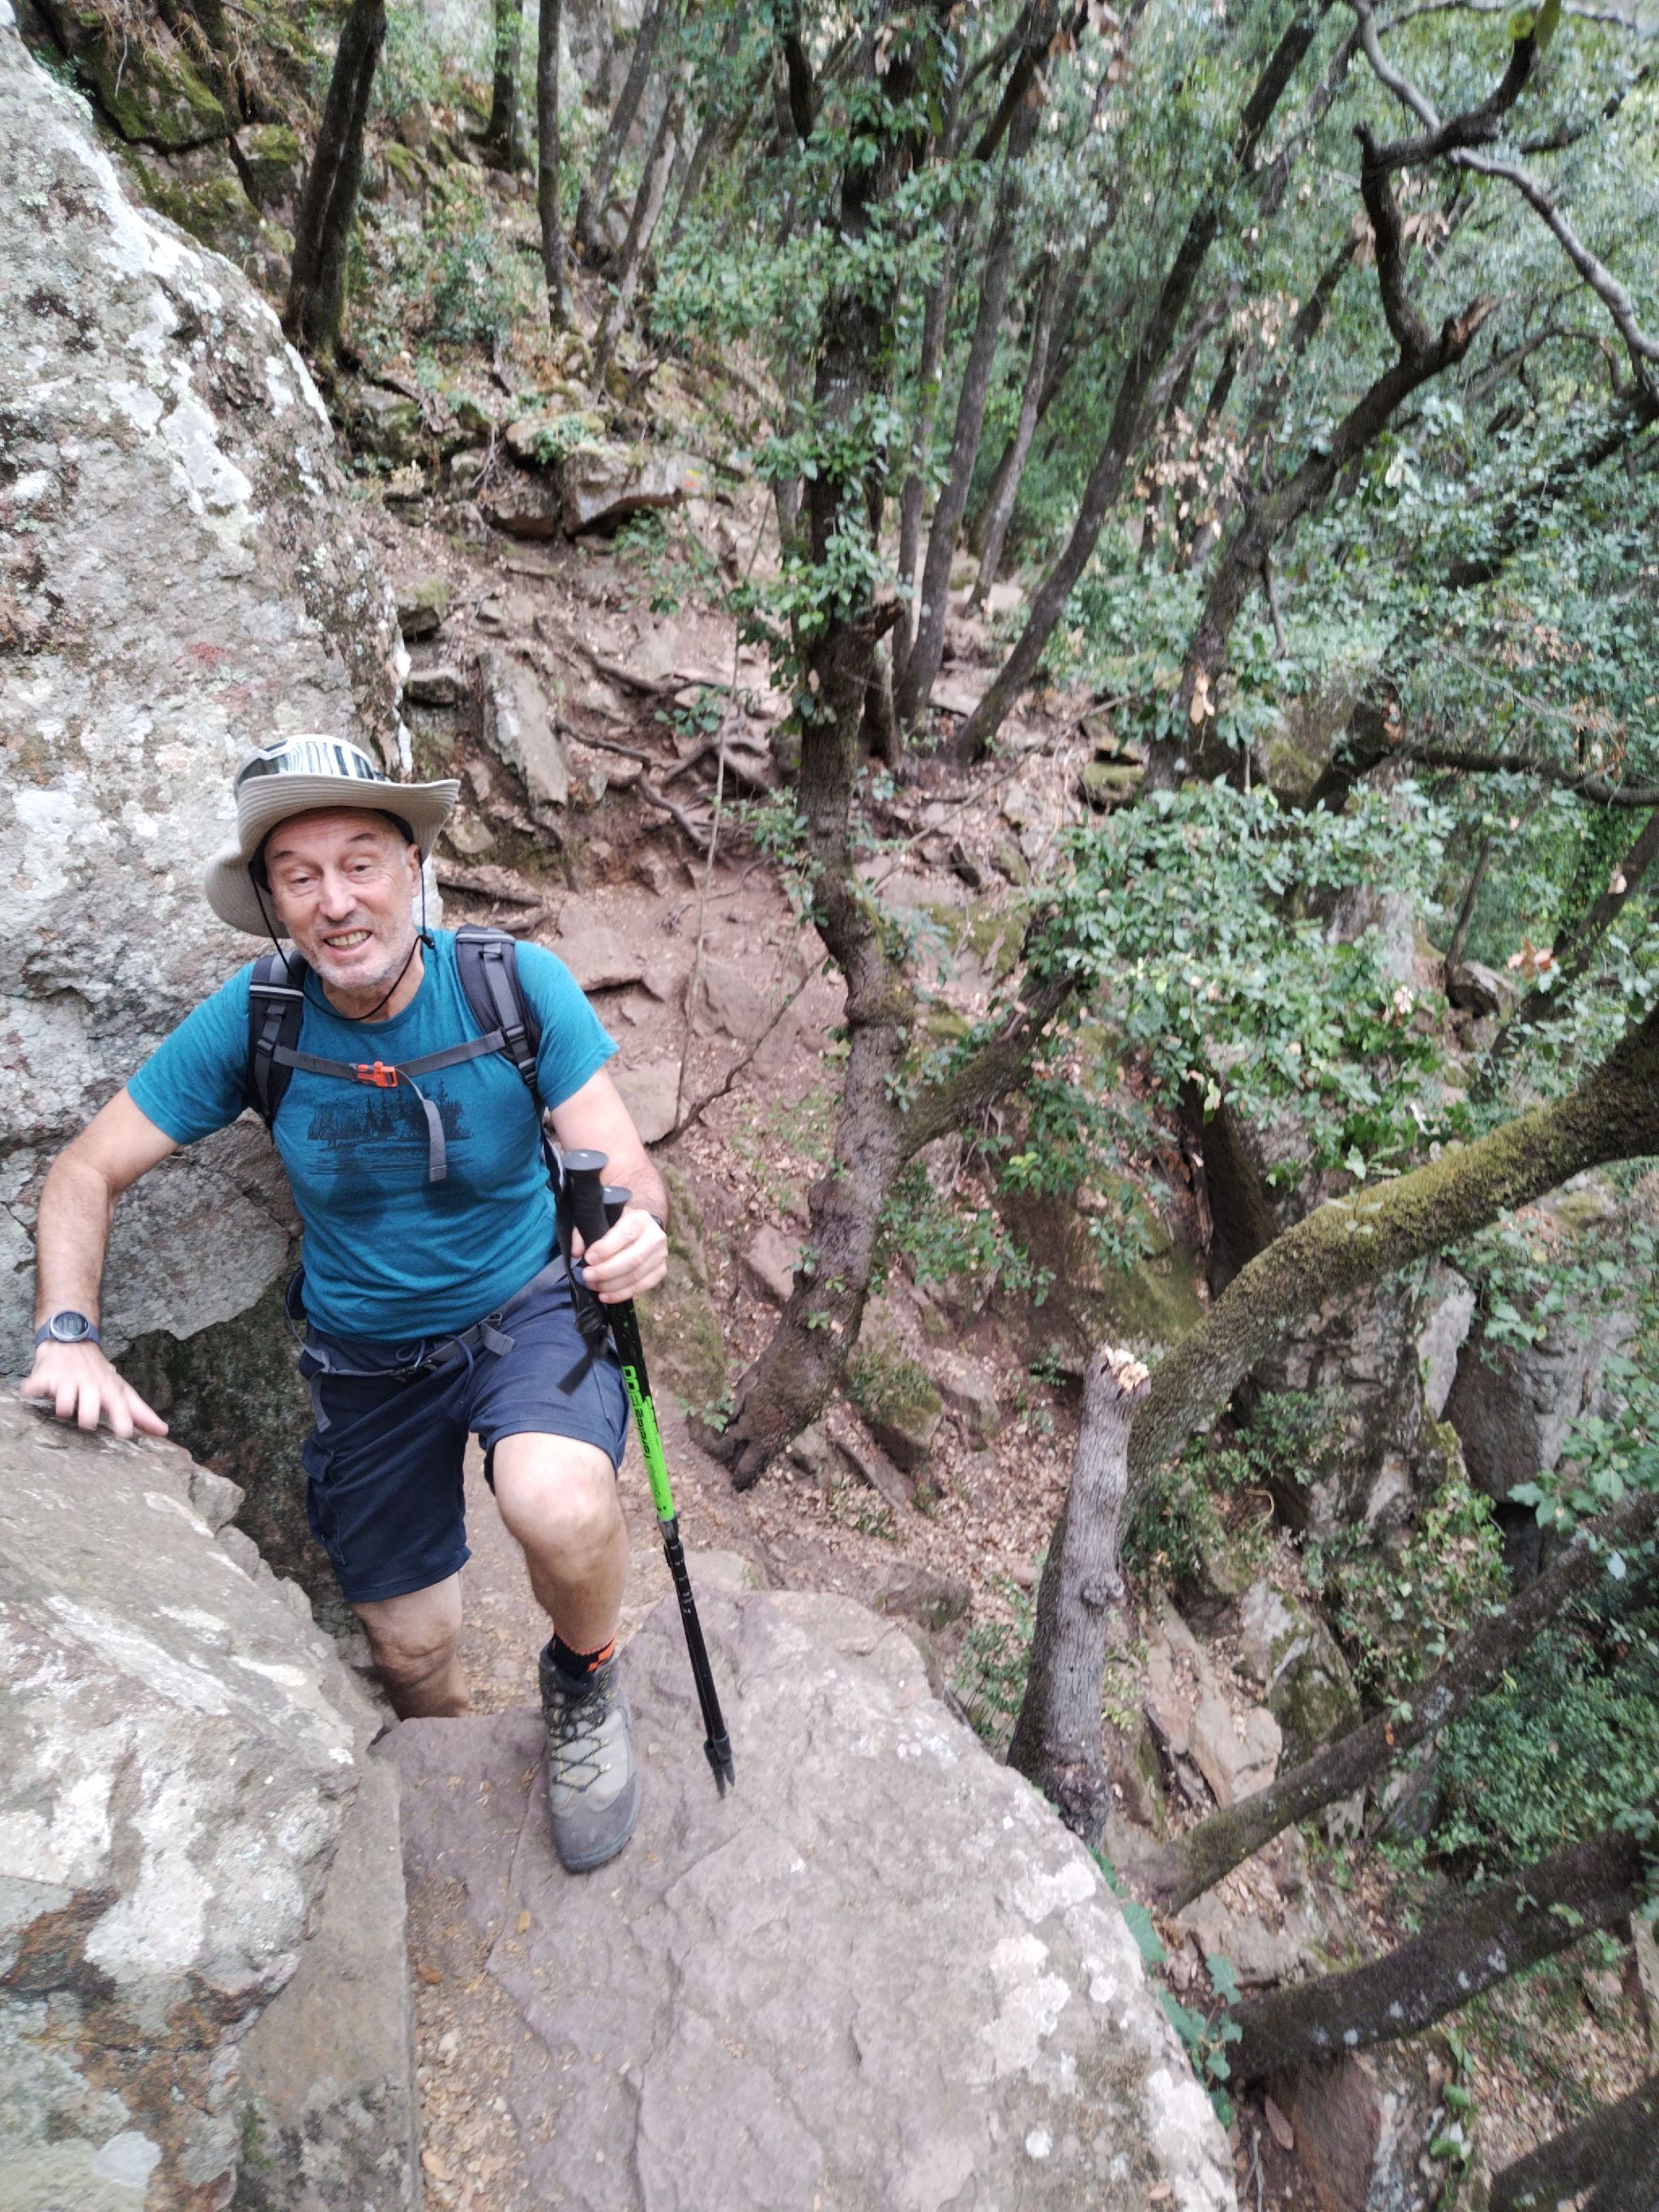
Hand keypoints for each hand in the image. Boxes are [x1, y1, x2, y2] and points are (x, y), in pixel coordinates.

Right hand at [21, 1340, 167, 1439]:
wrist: (72, 1341)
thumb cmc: (99, 1374)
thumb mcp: (120, 1389)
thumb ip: (140, 1412)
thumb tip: (164, 1431)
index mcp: (109, 1390)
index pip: (119, 1405)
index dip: (122, 1419)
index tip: (125, 1433)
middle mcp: (89, 1385)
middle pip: (91, 1403)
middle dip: (89, 1415)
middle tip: (89, 1423)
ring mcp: (68, 1380)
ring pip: (66, 1398)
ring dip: (65, 1406)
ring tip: (65, 1409)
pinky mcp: (46, 1376)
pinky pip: (37, 1384)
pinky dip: (32, 1389)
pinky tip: (31, 1393)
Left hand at [573, 1207, 667, 1304]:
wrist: (645, 1225)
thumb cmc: (618, 1222)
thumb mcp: (601, 1219)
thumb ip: (585, 1233)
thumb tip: (577, 1253)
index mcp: (640, 1219)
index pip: (624, 1235)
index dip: (605, 1249)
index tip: (589, 1258)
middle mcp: (655, 1237)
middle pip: (631, 1260)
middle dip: (606, 1271)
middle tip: (588, 1276)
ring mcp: (660, 1255)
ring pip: (635, 1276)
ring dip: (611, 1285)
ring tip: (594, 1286)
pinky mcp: (661, 1271)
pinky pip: (641, 1287)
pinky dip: (621, 1294)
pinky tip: (605, 1296)